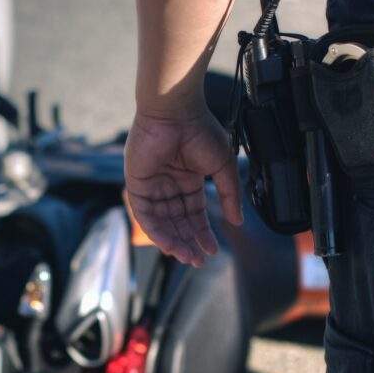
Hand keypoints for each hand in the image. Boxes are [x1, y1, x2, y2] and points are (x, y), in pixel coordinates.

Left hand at [124, 105, 241, 266]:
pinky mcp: (136, 184)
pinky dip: (156, 231)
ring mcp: (152, 185)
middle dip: (188, 241)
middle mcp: (168, 184)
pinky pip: (145, 214)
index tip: (212, 250)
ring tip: (186, 256)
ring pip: (162, 222)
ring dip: (173, 241)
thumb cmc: (200, 130)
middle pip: (177, 221)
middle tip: (197, 261)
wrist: (175, 111)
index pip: (194, 213)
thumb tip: (237, 222)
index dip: (202, 232)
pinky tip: (169, 244)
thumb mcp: (222, 166)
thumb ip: (229, 194)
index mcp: (188, 179)